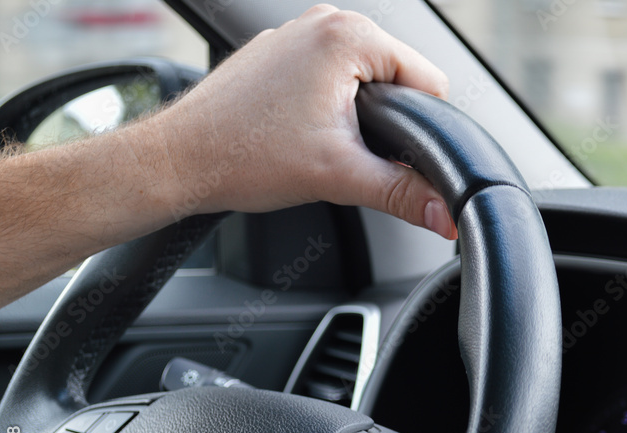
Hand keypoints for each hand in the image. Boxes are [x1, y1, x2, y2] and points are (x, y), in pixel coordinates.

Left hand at [153, 5, 456, 238]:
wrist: (180, 160)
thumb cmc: (242, 157)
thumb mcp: (340, 177)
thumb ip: (404, 195)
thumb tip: (447, 216)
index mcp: (348, 36)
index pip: (429, 81)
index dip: (421, 126)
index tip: (389, 153)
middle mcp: (324, 21)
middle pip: (397, 79)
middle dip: (386, 121)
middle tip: (344, 150)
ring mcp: (298, 32)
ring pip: (364, 79)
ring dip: (357, 115)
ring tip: (319, 141)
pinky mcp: (281, 51)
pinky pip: (330, 75)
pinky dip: (328, 104)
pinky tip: (299, 131)